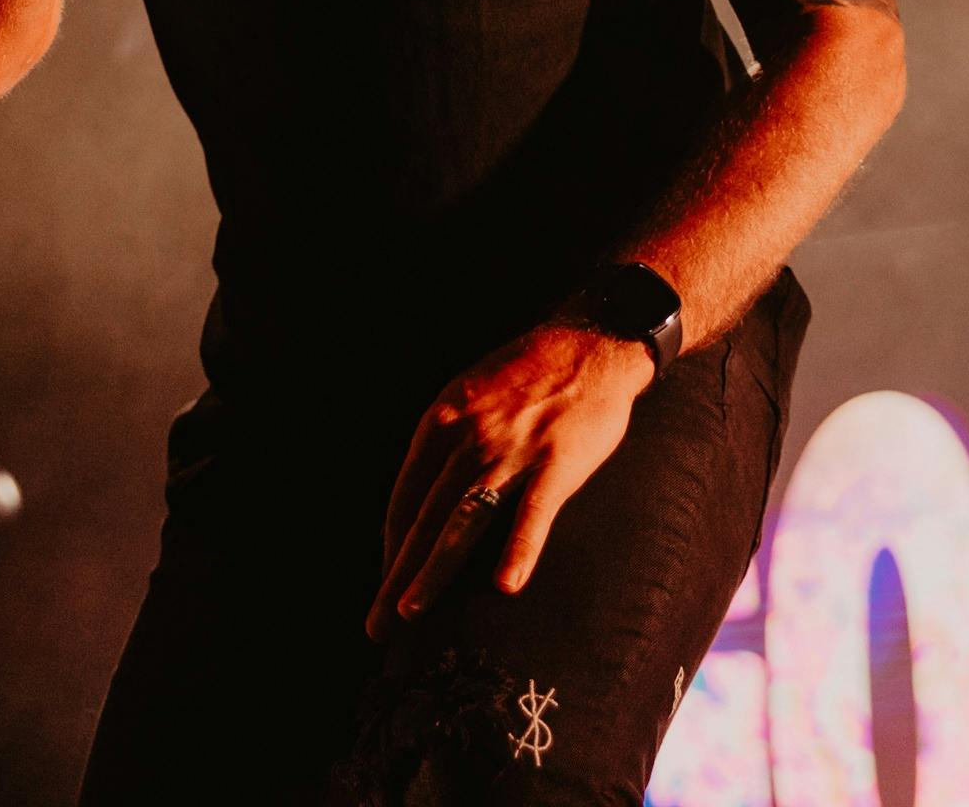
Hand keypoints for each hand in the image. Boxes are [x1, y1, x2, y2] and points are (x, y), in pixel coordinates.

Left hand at [367, 322, 652, 640]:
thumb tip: (425, 492)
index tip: (386, 582)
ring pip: (462, 522)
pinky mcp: (557, 462)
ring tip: (410, 613)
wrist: (592, 341)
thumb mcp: (469, 393)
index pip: (404, 498)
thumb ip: (447, 440)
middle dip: (396, 576)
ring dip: (433, 571)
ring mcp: (512, 451)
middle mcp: (467, 438)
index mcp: (441, 421)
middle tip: (376, 626)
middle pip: (422, 519)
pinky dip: (518, 550)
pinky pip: (533, 513)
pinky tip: (504, 585)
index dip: (392, 547)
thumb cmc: (529, 373)